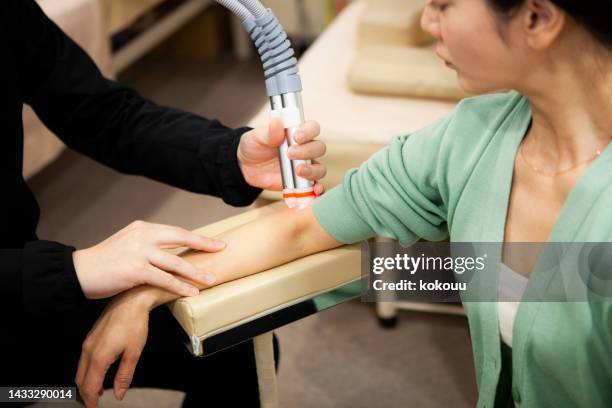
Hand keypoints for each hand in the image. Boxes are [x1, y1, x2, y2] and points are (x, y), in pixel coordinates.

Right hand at [73, 221, 221, 299]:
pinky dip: (179, 286)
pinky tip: (191, 292)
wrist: (78, 272)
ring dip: (195, 272)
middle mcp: (143, 235)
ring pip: (175, 262)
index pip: (176, 231)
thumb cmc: (105, 262)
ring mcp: (139, 252)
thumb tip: (171, 254)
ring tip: (211, 279)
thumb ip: (148, 245)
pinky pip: (164, 279)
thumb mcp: (128, 245)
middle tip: (222, 249)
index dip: (197, 237)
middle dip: (204, 245)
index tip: (214, 241)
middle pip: (181, 238)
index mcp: (143, 228)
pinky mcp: (135, 270)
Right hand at [75, 287, 154, 406]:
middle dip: (86, 394)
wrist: (132, 300)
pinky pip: (83, 359)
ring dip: (86, 383)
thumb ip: (124, 375)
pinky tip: (99, 373)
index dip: (91, 401)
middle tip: (94, 404)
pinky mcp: (90, 337)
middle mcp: (88, 350)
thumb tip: (119, 394)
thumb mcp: (134, 352)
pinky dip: (87, 371)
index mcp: (99, 356)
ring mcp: (88, 342)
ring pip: (80, 370)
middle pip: (80, 380)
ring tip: (98, 392)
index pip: (89, 386)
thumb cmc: (135, 323)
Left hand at [237, 118, 325, 193]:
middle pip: (319, 148)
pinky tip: (314, 190)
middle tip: (290, 154)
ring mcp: (305, 166)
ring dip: (313, 171)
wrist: (246, 167)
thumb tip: (277, 122)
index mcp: (297, 133)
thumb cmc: (254, 146)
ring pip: (320, 168)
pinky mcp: (301, 182)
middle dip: (307, 151)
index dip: (309, 131)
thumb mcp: (256, 137)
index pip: (312, 128)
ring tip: (298, 171)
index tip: (296, 137)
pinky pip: (315, 187)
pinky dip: (318, 189)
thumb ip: (268, 132)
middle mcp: (305, 149)